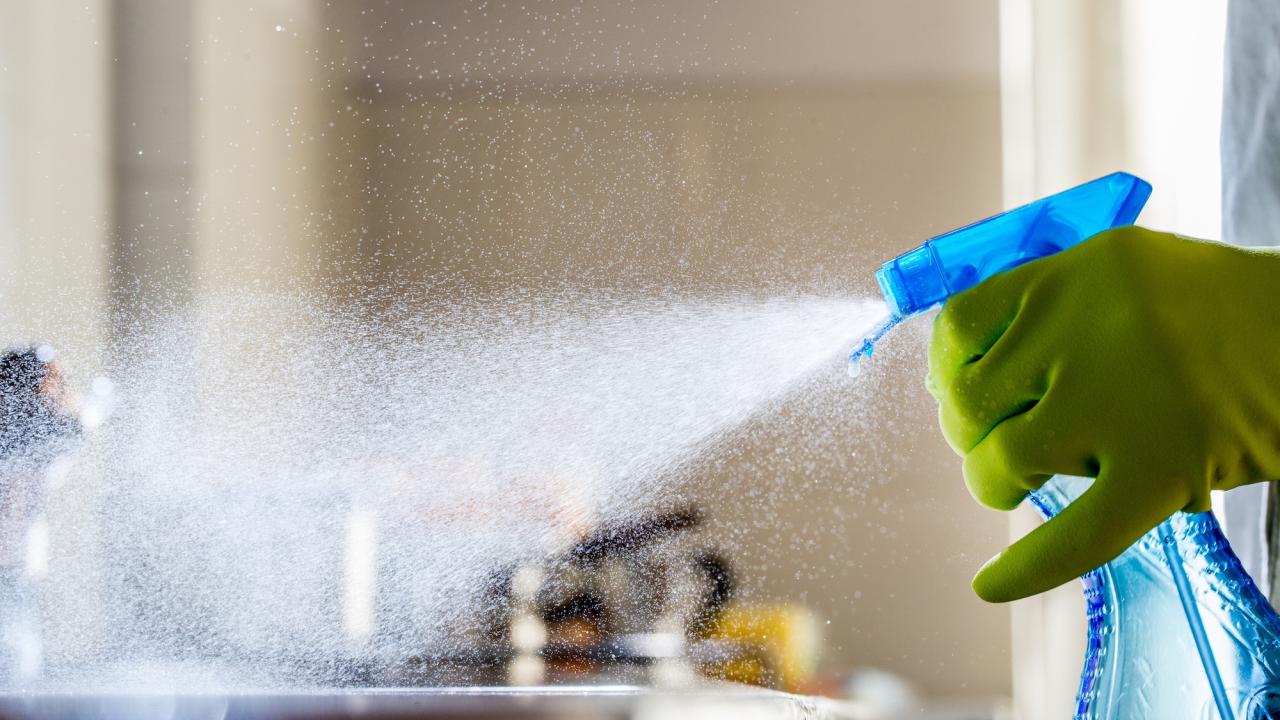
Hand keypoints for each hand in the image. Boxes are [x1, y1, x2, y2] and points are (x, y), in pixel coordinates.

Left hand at [927, 227, 1279, 601]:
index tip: (959, 391)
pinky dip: (1028, 566)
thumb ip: (1050, 307)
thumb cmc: (1217, 310)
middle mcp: (1084, 327)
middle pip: (970, 401)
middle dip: (969, 432)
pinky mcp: (1163, 466)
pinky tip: (989, 585)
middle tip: (997, 440)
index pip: (959, 325)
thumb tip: (961, 371)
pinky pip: (1077, 533)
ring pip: (1003, 461)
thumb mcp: (1124, 272)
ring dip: (997, 481)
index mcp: (1072, 273)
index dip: (947, 370)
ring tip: (1022, 483)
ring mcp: (1122, 400)